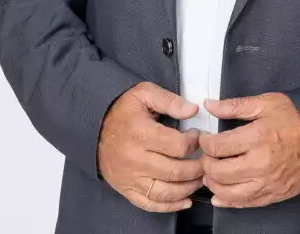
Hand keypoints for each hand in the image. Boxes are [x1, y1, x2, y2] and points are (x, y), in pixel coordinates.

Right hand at [98, 82, 204, 212]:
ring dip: (189, 188)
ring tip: (201, 179)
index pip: (179, 146)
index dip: (196, 143)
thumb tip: (192, 110)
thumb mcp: (144, 94)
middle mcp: (135, 159)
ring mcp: (130, 177)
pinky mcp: (126, 189)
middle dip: (198, 168)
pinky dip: (170, 206)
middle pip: (176, 172)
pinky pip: (150, 204)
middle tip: (206, 161)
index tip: (199, 137)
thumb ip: (170, 101)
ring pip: (166, 192)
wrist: (92, 127)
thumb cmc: (122, 110)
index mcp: (141, 134)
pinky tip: (185, 200)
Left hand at [197, 93, 299, 208]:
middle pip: (218, 172)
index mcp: (257, 137)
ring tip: (211, 174)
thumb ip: (235, 106)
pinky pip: (244, 203)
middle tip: (208, 156)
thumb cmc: (296, 119)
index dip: (204, 142)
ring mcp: (267, 182)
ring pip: (228, 192)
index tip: (205, 138)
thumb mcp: (266, 103)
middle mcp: (260, 163)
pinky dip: (228, 201)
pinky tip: (220, 195)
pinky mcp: (273, 194)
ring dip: (214, 184)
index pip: (217, 146)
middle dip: (206, 163)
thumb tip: (209, 105)